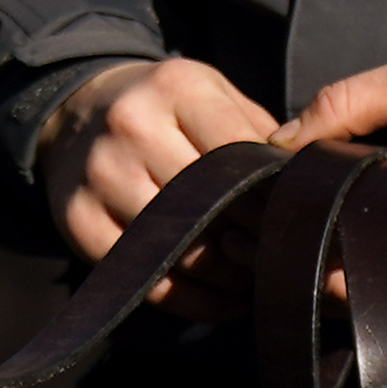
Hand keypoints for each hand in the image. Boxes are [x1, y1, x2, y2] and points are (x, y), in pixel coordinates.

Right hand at [35, 55, 289, 300]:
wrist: (77, 110)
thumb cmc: (164, 108)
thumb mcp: (211, 93)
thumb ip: (259, 131)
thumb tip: (309, 187)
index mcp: (176, 87)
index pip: (242, 154)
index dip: (277, 198)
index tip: (300, 224)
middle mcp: (132, 125)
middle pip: (213, 205)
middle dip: (254, 241)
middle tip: (283, 262)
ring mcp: (100, 174)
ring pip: (181, 248)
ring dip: (227, 277)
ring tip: (256, 282)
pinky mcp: (77, 219)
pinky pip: (146, 278)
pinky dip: (190, 300)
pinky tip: (220, 298)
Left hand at [290, 41, 386, 313]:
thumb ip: (346, 104)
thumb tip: (282, 143)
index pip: (345, 221)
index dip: (307, 205)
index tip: (282, 190)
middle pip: (361, 267)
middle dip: (320, 244)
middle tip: (293, 214)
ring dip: (353, 272)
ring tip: (329, 231)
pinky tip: (372, 248)